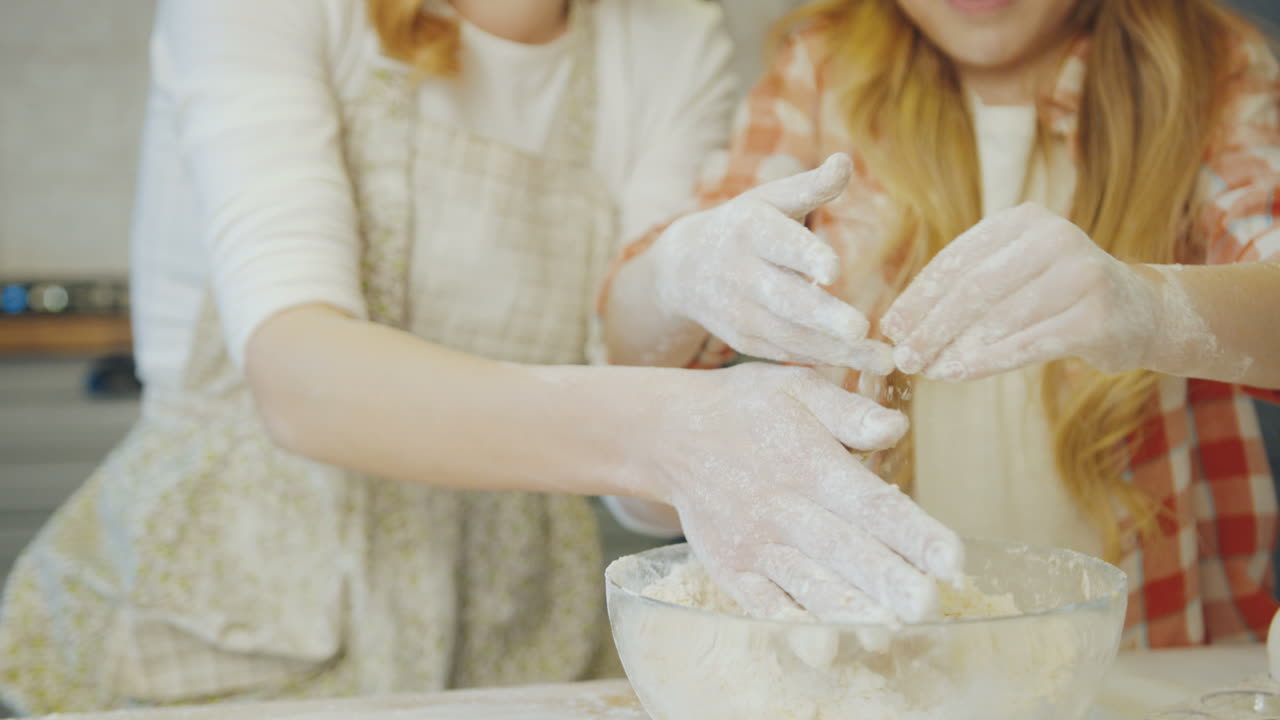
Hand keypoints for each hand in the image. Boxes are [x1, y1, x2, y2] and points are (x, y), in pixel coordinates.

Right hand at [648, 154, 894, 373]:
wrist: (684, 271)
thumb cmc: (745, 226)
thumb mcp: (770, 199)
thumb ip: (811, 187)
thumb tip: (845, 162)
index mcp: (751, 231)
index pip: (780, 244)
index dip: (805, 257)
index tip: (834, 271)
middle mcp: (742, 274)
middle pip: (785, 299)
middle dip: (822, 316)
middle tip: (861, 328)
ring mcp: (741, 312)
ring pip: (791, 335)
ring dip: (837, 350)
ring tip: (882, 361)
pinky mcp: (745, 341)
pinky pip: (786, 352)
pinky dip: (821, 360)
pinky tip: (859, 364)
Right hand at [649, 363, 962, 622]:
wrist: (671, 432)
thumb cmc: (747, 408)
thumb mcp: (796, 386)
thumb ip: (847, 410)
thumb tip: (895, 427)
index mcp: (812, 464)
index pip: (873, 503)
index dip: (915, 533)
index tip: (952, 560)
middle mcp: (786, 507)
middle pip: (846, 551)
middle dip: (889, 581)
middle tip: (927, 607)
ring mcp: (756, 543)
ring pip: (807, 583)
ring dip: (846, 610)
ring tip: (883, 633)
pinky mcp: (731, 568)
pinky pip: (763, 604)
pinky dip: (791, 626)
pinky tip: (821, 647)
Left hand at [881, 203, 1159, 380]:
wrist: (1140, 312)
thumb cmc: (1057, 295)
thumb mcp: (1013, 274)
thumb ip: (964, 288)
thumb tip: (899, 326)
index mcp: (1024, 219)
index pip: (958, 259)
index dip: (919, 296)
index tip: (890, 328)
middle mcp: (1054, 237)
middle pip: (974, 288)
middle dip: (932, 326)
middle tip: (902, 358)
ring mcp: (1080, 274)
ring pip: (999, 318)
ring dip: (954, 348)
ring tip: (925, 371)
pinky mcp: (1096, 316)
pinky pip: (1028, 344)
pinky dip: (987, 361)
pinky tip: (957, 374)